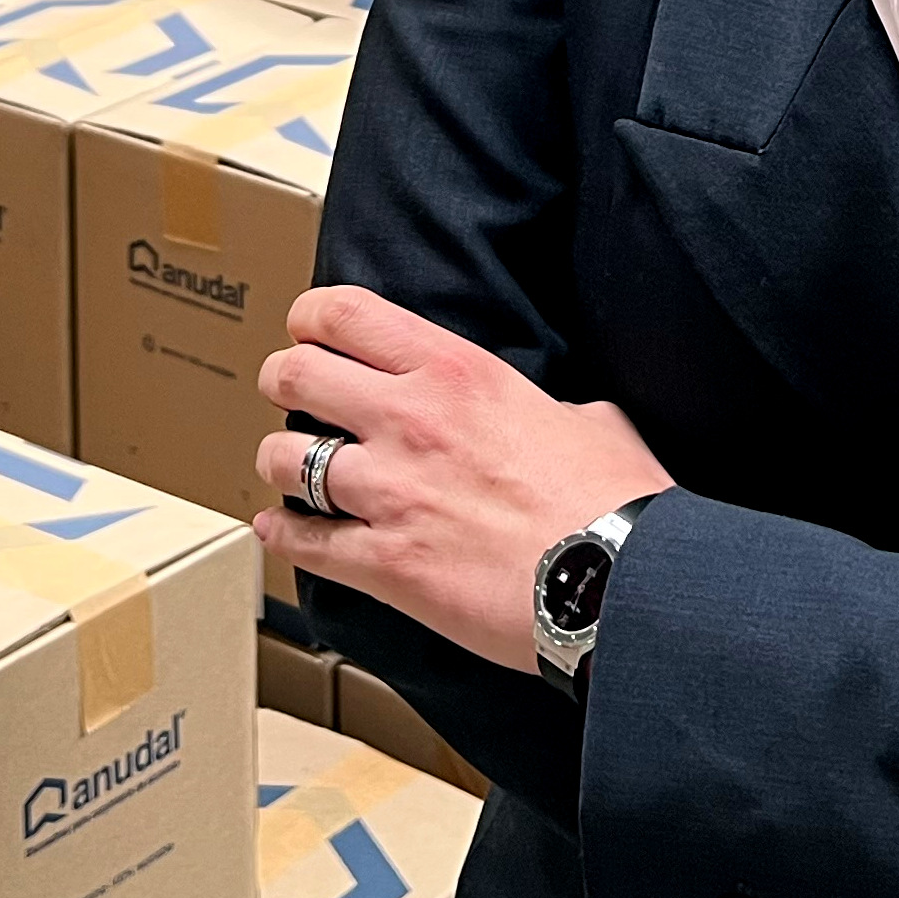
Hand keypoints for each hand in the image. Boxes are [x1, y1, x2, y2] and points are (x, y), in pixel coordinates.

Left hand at [253, 285, 671, 673]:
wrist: (619, 583)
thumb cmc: (614, 501)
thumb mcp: (587, 418)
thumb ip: (547, 408)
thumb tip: (553, 418)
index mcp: (456, 371)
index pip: (346, 314)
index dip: (311, 317)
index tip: (309, 330)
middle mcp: (409, 419)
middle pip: (296, 375)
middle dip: (284, 381)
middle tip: (290, 393)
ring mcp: (390, 492)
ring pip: (283, 457)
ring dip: (279, 462)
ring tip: (287, 468)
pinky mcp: (385, 564)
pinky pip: (304, 542)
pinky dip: (283, 535)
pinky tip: (279, 530)